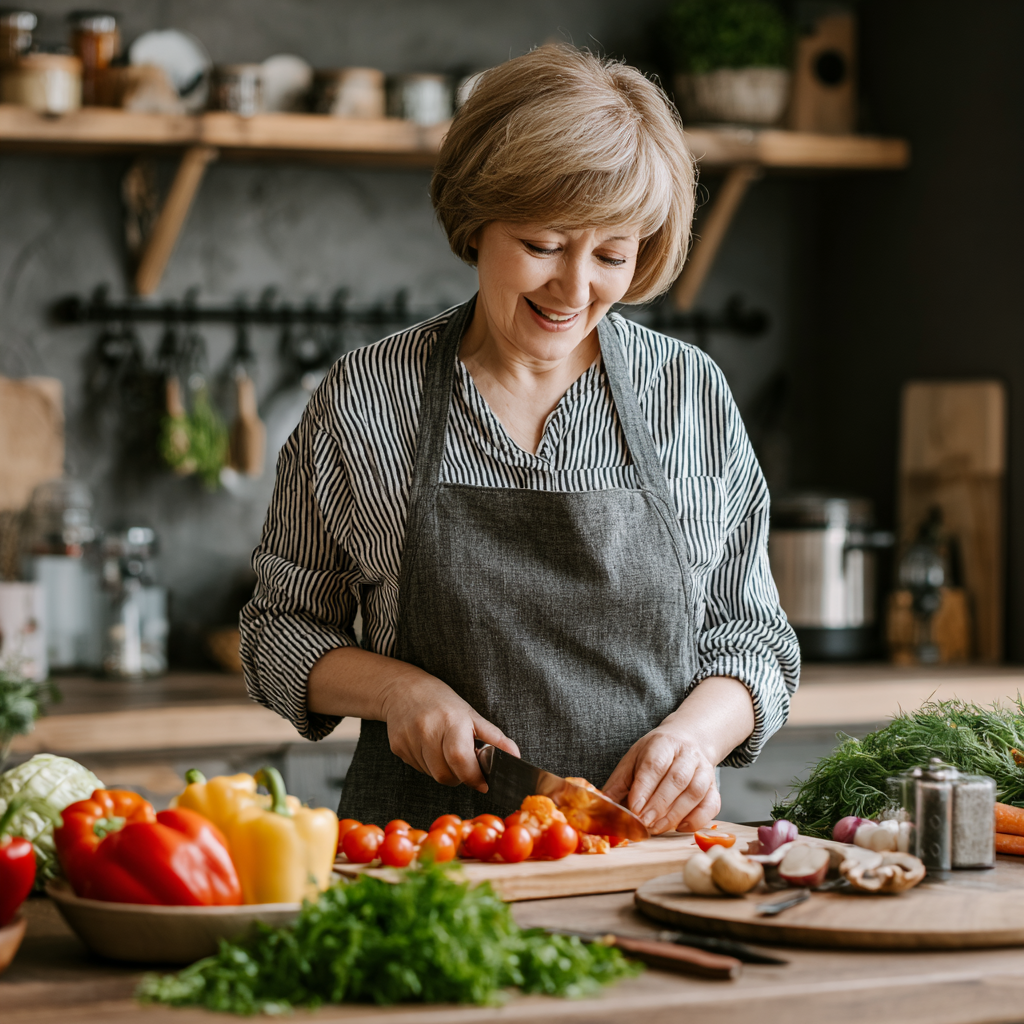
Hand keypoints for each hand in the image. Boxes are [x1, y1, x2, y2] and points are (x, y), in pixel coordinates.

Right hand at [308, 647, 519, 792]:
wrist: (403, 688)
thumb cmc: (441, 701)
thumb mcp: (471, 714)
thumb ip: (494, 738)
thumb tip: (515, 756)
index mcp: (450, 721)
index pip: (460, 759)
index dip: (474, 777)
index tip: (483, 783)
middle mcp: (426, 730)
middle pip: (445, 775)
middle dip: (459, 776)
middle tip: (464, 762)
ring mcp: (409, 740)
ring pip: (432, 775)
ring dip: (444, 770)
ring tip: (445, 749)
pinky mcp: (397, 748)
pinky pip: (418, 769)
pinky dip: (429, 765)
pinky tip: (429, 747)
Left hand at [602, 676, 755, 834]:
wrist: (688, 740)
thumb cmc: (656, 754)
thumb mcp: (633, 760)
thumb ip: (619, 783)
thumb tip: (602, 805)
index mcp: (663, 743)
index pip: (655, 764)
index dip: (645, 788)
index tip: (634, 808)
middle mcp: (687, 754)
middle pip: (677, 779)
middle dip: (659, 805)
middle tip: (644, 822)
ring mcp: (704, 770)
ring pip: (695, 793)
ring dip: (675, 814)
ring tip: (656, 827)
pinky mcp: (714, 787)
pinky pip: (711, 805)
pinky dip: (696, 820)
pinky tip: (679, 827)